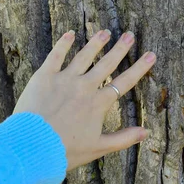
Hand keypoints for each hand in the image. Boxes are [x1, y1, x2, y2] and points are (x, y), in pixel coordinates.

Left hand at [13, 29, 155, 170]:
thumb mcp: (98, 148)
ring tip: (105, 32)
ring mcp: (64, 79)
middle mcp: (85, 87)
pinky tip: (70, 34)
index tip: (151, 55)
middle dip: (120, 48)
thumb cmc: (65, 151)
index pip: (124, 82)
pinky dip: (63, 44)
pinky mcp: (44, 77)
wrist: (32, 146)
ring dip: (96, 43)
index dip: (140, 68)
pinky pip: (56, 56)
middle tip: (130, 35)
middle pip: (106, 64)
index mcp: (98, 103)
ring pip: (84, 56)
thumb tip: (146, 132)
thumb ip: (124, 138)